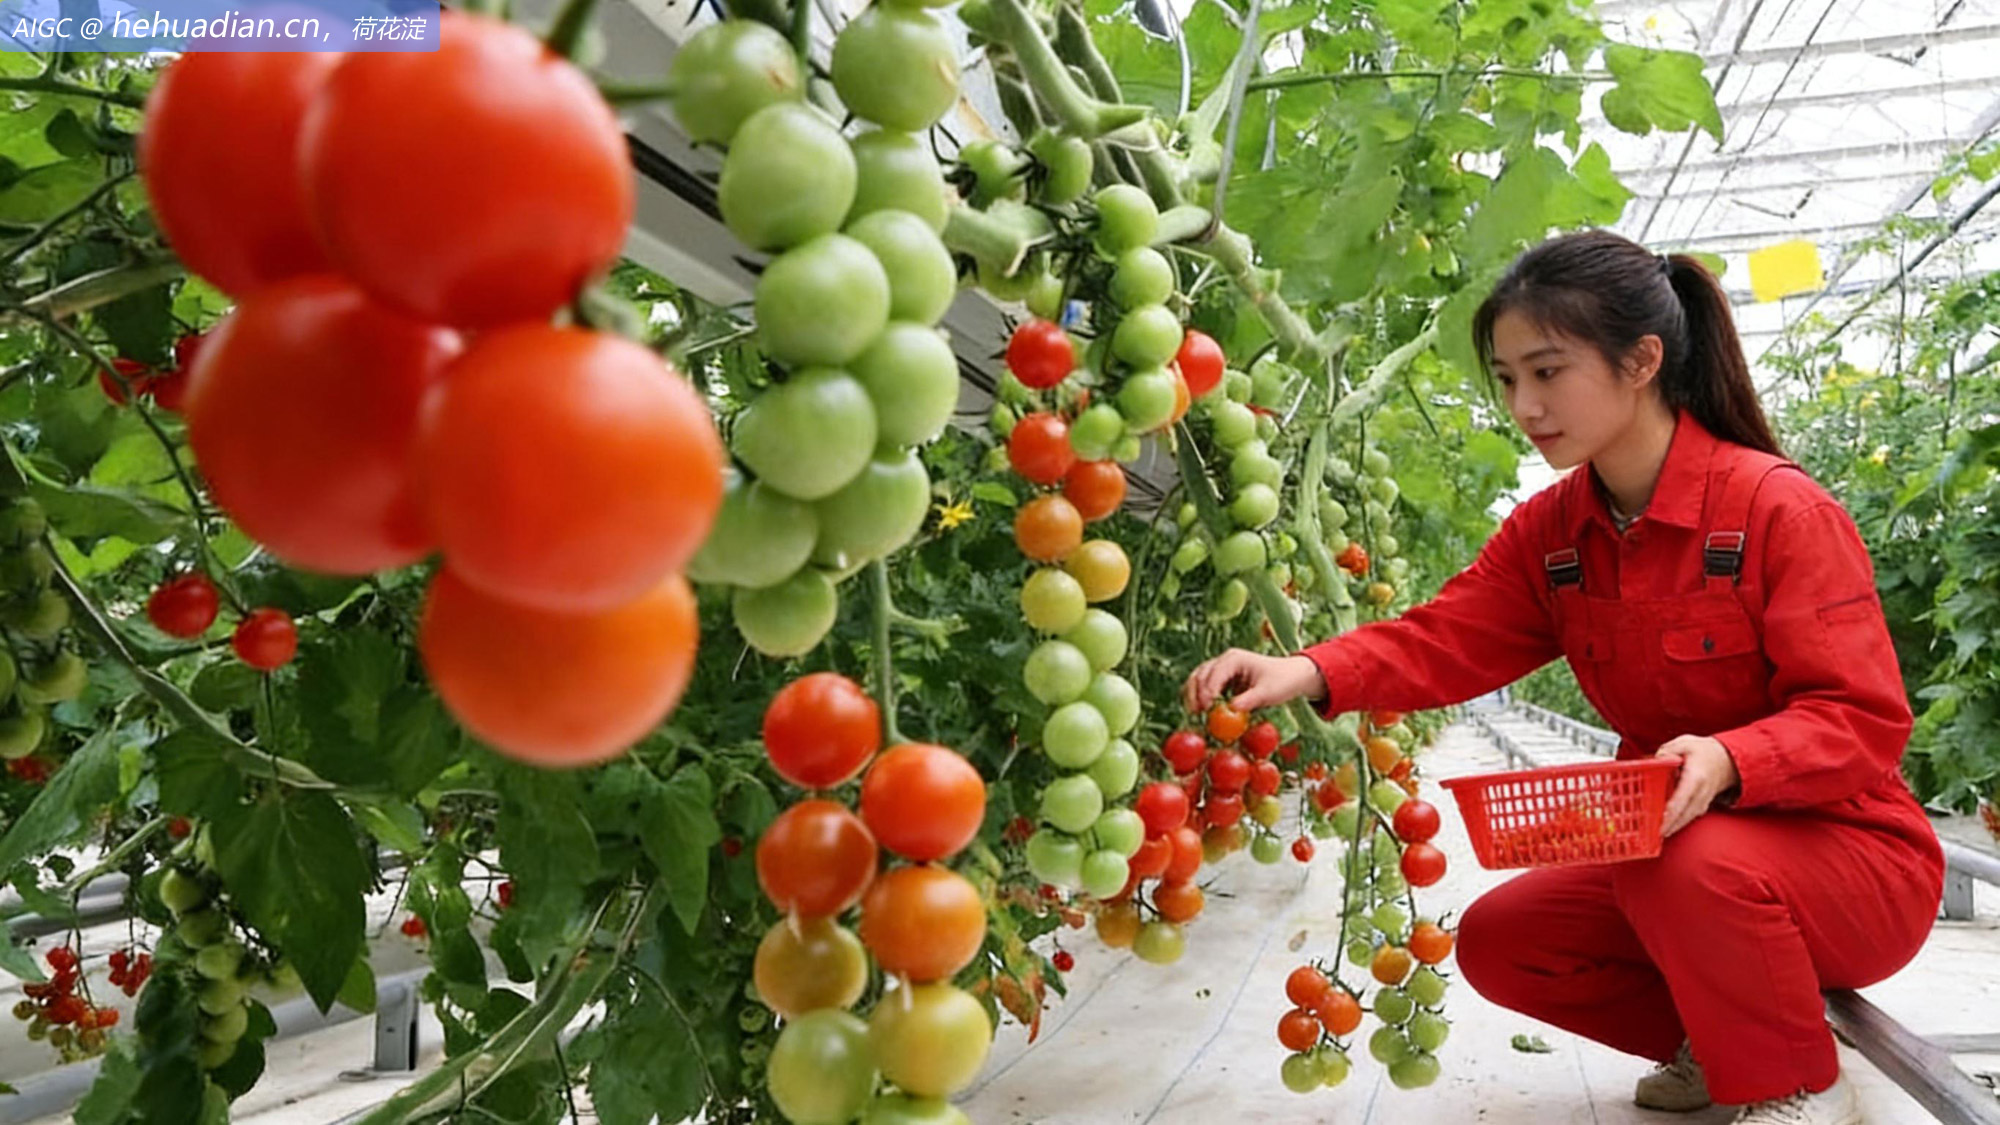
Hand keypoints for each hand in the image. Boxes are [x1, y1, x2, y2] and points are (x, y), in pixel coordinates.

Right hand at [1182, 649, 1325, 713]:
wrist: (1292, 676)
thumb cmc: (1282, 681)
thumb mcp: (1268, 692)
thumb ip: (1250, 700)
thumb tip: (1231, 709)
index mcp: (1234, 659)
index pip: (1214, 673)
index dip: (1207, 691)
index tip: (1205, 708)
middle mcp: (1225, 661)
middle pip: (1200, 674)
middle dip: (1195, 693)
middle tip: (1195, 712)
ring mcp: (1222, 669)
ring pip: (1198, 678)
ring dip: (1193, 694)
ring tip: (1194, 712)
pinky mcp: (1223, 679)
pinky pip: (1205, 686)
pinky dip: (1200, 697)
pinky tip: (1199, 710)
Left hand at [1655, 735, 1739, 837]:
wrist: (1727, 759)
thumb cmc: (1703, 751)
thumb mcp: (1684, 744)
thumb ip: (1667, 752)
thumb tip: (1654, 761)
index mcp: (1696, 777)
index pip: (1682, 799)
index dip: (1670, 813)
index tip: (1659, 822)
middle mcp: (1702, 793)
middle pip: (1684, 814)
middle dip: (1668, 826)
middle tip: (1652, 834)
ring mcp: (1703, 801)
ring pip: (1687, 818)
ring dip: (1672, 828)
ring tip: (1656, 835)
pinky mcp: (1702, 805)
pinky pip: (1689, 817)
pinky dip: (1678, 823)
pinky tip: (1665, 828)